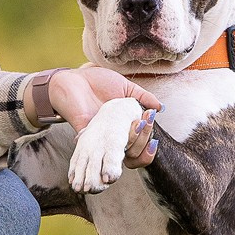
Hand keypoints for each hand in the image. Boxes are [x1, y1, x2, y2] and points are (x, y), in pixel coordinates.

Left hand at [47, 68, 161, 167]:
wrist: (75, 79)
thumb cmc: (98, 82)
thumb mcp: (125, 87)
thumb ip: (143, 97)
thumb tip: (160, 108)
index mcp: (125, 127)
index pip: (141, 147)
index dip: (149, 147)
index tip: (153, 131)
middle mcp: (114, 137)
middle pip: (134, 153)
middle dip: (143, 138)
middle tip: (143, 120)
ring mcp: (101, 139)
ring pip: (119, 156)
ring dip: (132, 144)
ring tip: (136, 126)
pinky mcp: (87, 138)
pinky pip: (98, 153)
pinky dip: (109, 150)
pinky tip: (118, 136)